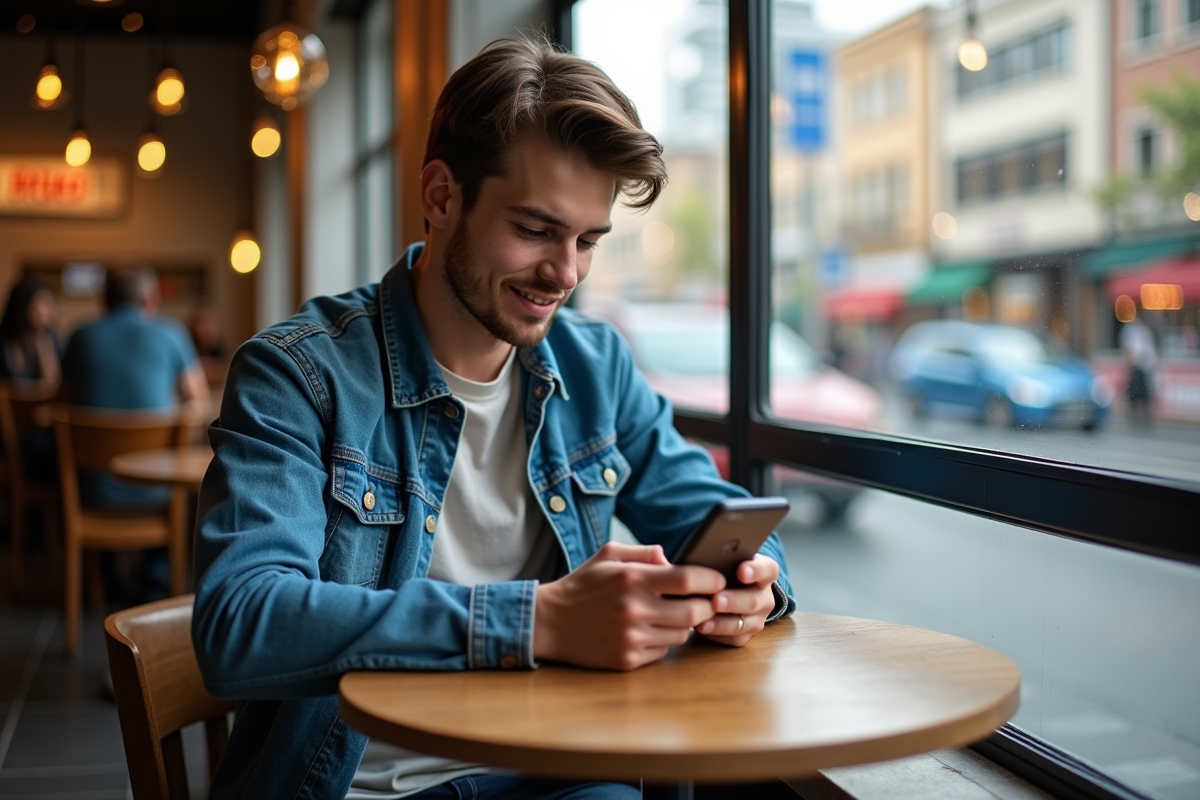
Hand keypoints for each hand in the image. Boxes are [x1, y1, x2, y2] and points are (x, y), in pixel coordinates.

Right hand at [534, 542, 724, 670]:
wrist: (549, 622)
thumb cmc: (582, 585)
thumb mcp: (608, 555)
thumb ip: (643, 552)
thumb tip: (673, 559)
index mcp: (631, 579)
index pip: (686, 579)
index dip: (709, 580)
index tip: (717, 580)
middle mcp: (633, 609)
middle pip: (693, 611)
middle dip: (706, 606)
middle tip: (706, 601)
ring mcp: (630, 638)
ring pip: (681, 634)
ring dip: (684, 624)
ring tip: (672, 614)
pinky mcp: (626, 660)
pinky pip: (663, 651)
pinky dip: (664, 640)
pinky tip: (650, 630)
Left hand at [695, 554, 779, 646]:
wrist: (730, 590)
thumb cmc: (724, 570)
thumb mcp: (726, 560)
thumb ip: (721, 558)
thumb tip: (700, 558)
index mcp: (765, 573)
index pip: (768, 570)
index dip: (756, 571)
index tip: (741, 571)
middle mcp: (765, 597)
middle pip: (753, 600)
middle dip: (733, 601)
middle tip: (716, 600)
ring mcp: (758, 618)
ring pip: (744, 623)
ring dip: (722, 623)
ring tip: (703, 620)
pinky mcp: (747, 635)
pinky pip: (734, 637)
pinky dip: (717, 634)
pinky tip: (702, 627)